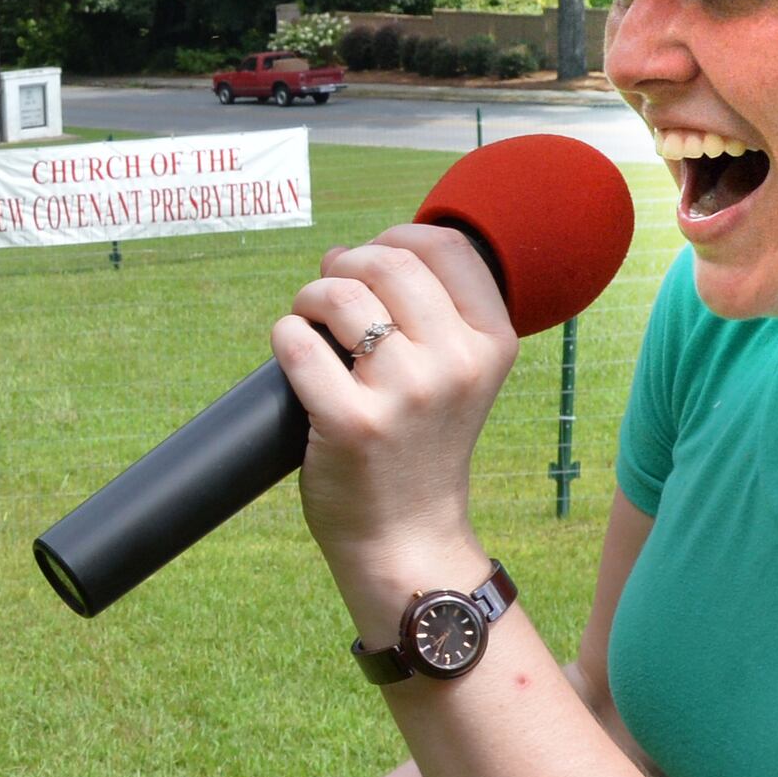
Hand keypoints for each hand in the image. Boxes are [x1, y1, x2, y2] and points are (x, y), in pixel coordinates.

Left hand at [277, 227, 517, 620]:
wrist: (408, 539)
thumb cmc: (420, 447)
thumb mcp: (459, 375)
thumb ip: (433, 313)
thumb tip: (356, 252)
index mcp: (492, 343)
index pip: (448, 245)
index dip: (397, 237)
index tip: (371, 262)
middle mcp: (456, 363)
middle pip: (388, 260)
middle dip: (344, 264)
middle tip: (328, 295)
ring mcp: (405, 393)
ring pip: (339, 294)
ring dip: (309, 296)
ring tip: (309, 321)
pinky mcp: (351, 422)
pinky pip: (298, 341)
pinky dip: (285, 336)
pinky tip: (292, 352)